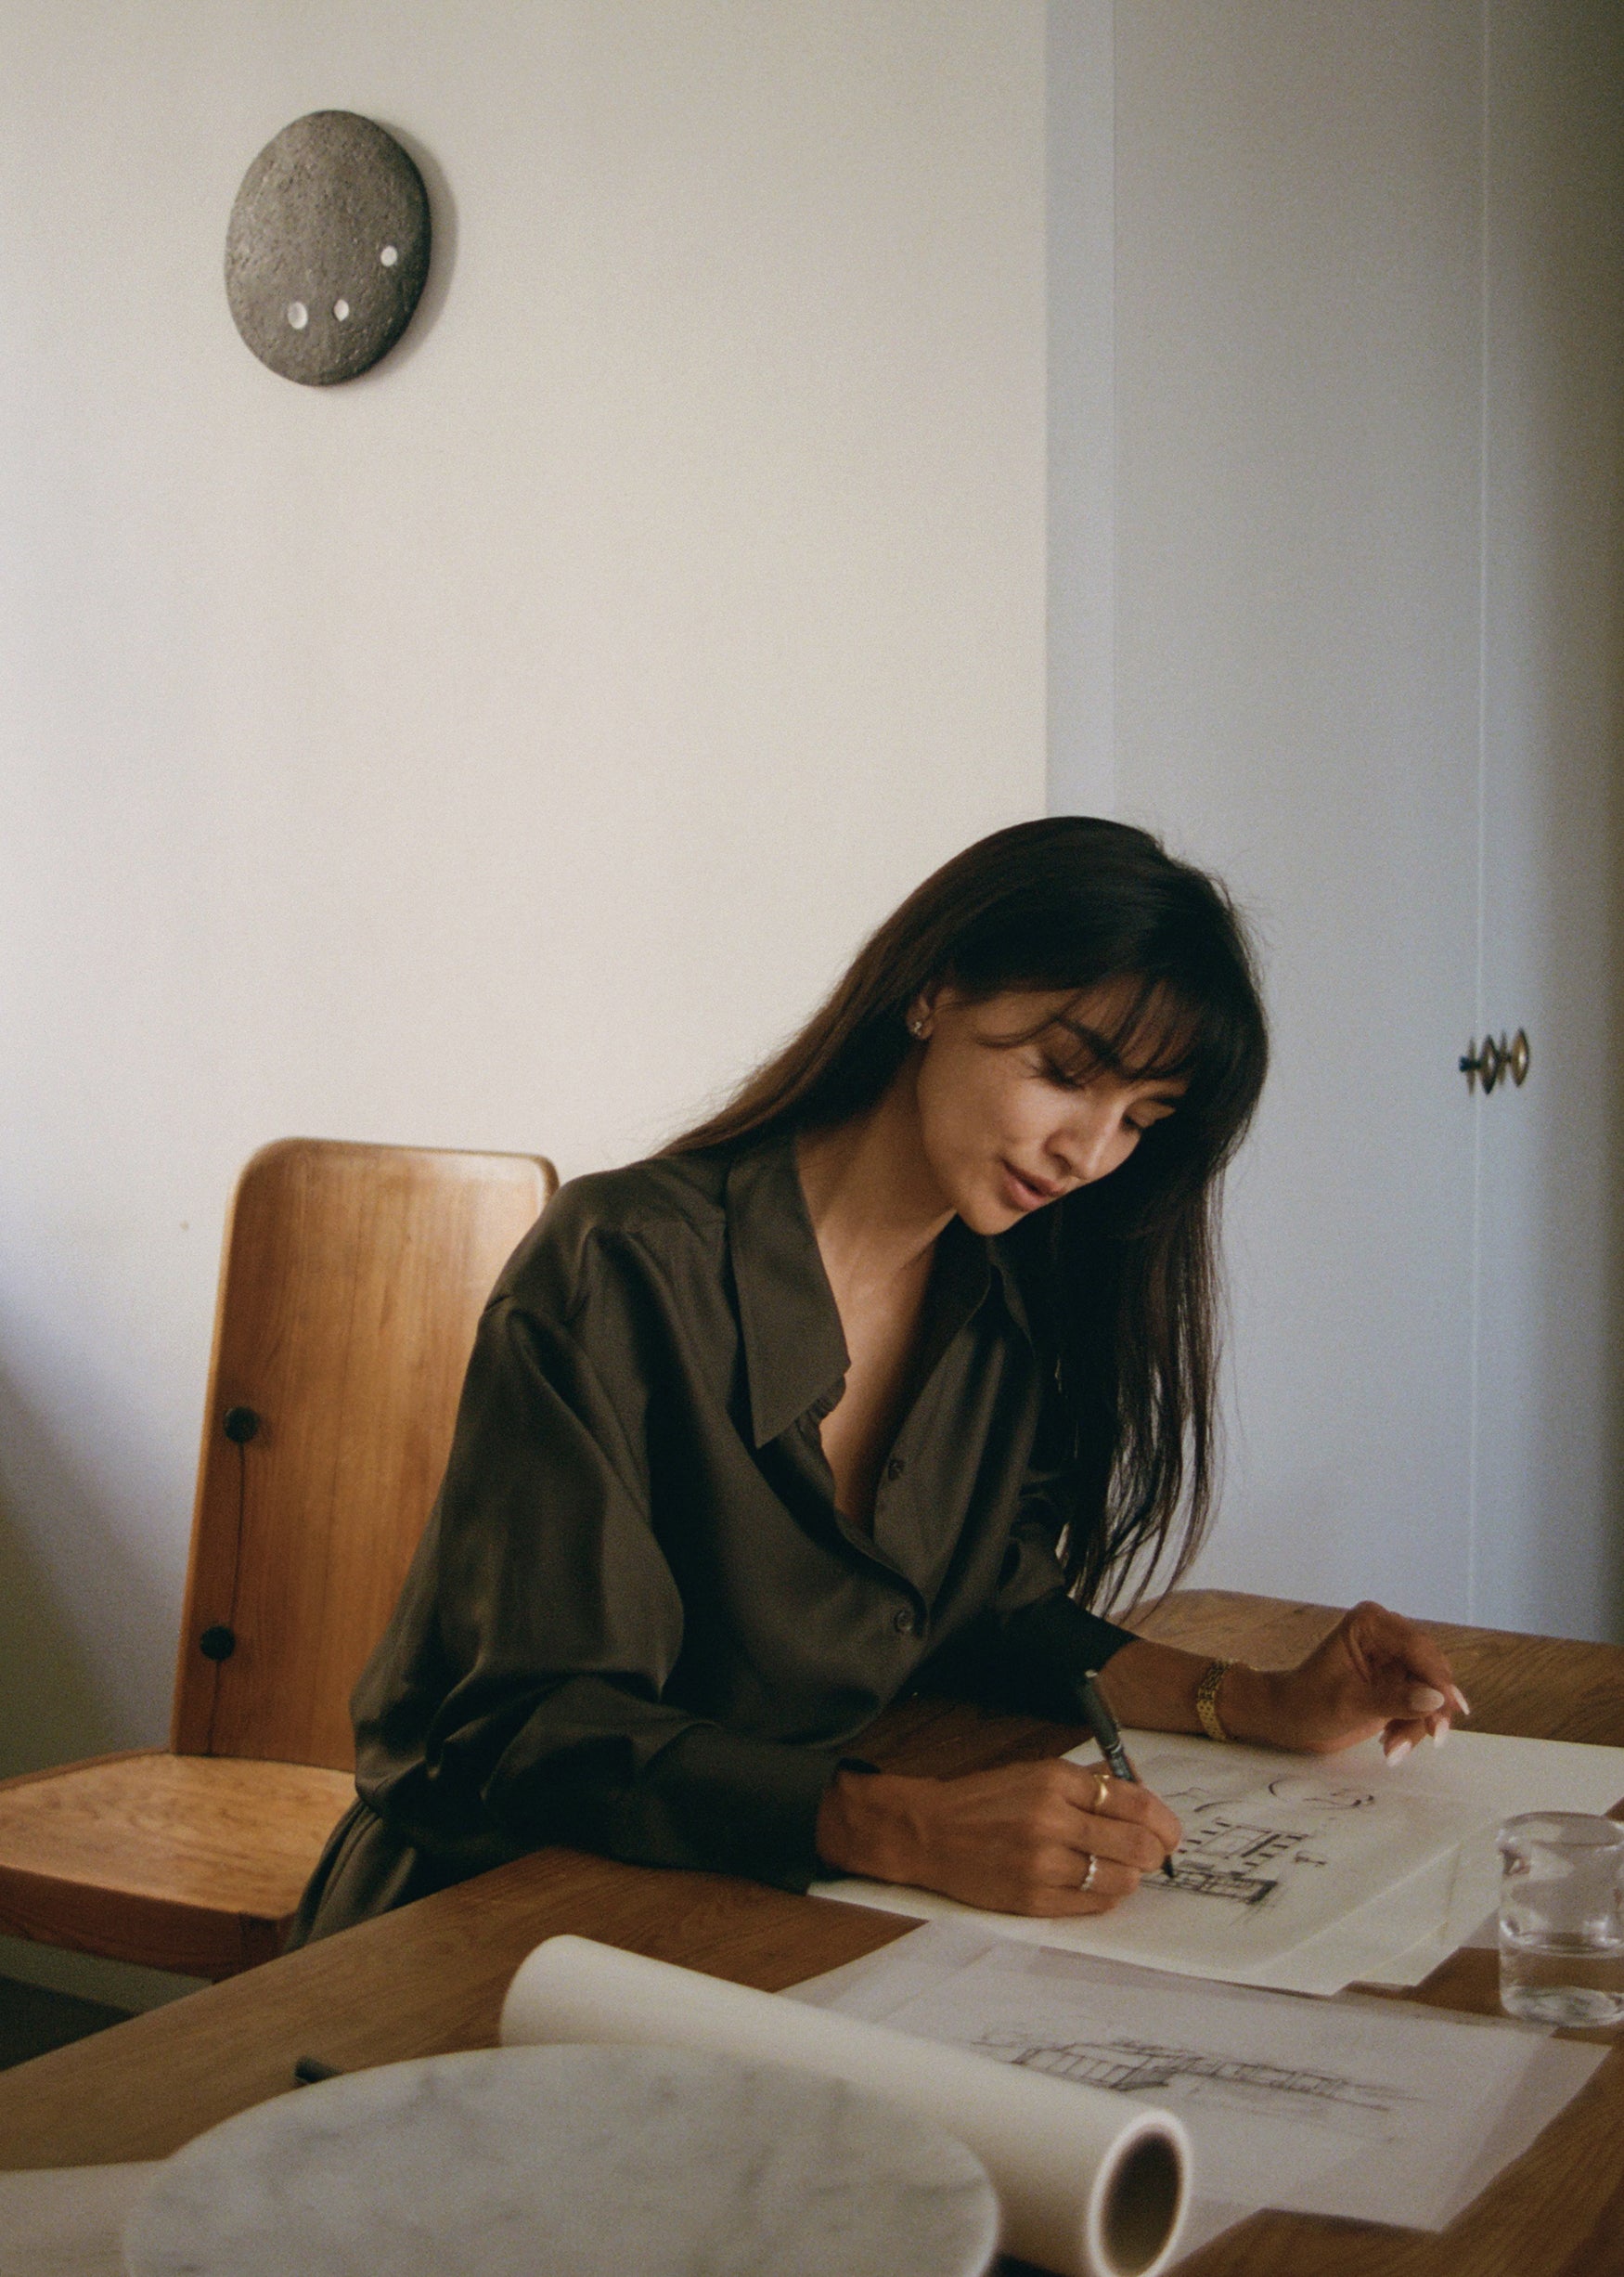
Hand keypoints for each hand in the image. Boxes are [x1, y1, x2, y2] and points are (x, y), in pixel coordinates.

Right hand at [815, 1758, 1180, 1916]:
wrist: (928, 1832)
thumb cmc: (984, 1800)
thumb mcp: (1036, 1772)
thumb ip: (1089, 1781)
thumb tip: (1141, 1791)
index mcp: (1055, 1780)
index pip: (1134, 1801)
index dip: (1163, 1818)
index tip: (1169, 1829)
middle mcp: (1051, 1820)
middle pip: (1136, 1844)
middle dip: (1156, 1851)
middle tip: (1156, 1852)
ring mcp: (1042, 1864)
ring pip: (1121, 1879)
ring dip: (1133, 1876)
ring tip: (1124, 1868)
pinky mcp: (1034, 1899)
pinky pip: (1094, 1904)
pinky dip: (1107, 1895)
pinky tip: (1099, 1883)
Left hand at [1229, 1600, 1469, 1761]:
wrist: (1289, 1719)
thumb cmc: (1308, 1705)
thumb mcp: (1350, 1705)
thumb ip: (1395, 1701)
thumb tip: (1436, 1698)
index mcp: (1371, 1623)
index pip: (1417, 1649)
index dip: (1437, 1681)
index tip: (1449, 1712)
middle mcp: (1387, 1634)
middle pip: (1430, 1670)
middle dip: (1430, 1708)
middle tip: (1434, 1739)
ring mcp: (1393, 1658)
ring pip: (1430, 1691)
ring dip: (1417, 1723)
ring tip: (1393, 1751)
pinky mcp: (1396, 1682)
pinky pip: (1422, 1703)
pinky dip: (1411, 1725)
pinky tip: (1390, 1744)